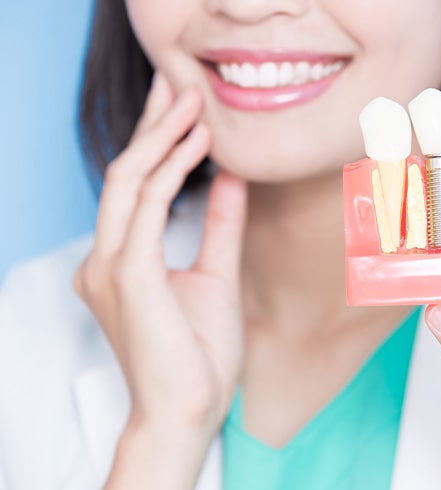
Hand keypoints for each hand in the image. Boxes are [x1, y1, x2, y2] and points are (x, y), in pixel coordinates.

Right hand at [74, 73, 246, 487]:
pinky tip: (199, 143)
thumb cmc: (199, 353)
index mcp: (121, 261)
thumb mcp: (216, 274)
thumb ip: (219, 224)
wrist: (190, 410)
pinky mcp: (128, 274)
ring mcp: (111, 265)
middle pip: (125, 172)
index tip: (182, 108)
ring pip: (129, 179)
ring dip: (162, 136)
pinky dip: (171, 168)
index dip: (156, 142)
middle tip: (179, 84)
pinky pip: (146, 205)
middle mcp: (105, 258)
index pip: (134, 186)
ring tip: (193, 101)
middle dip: (153, 124)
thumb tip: (230, 178)